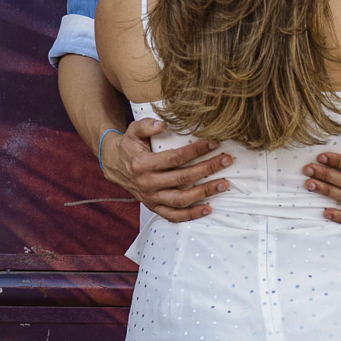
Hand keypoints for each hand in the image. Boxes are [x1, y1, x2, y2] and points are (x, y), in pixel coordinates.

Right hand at [100, 117, 231, 221]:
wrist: (114, 165)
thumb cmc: (129, 145)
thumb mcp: (133, 130)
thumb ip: (146, 125)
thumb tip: (163, 124)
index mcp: (143, 164)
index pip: (175, 158)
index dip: (196, 151)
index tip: (213, 143)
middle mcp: (147, 183)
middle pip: (183, 178)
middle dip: (208, 168)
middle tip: (226, 160)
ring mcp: (151, 197)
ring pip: (181, 199)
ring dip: (204, 193)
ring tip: (224, 184)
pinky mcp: (154, 206)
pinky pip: (173, 215)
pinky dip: (191, 215)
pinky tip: (208, 209)